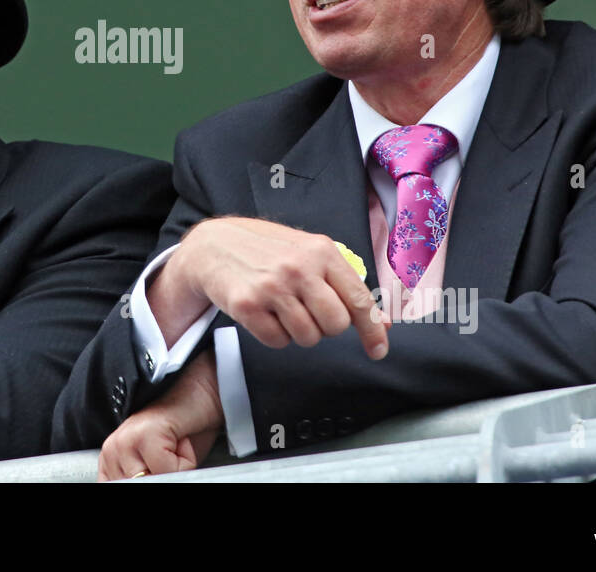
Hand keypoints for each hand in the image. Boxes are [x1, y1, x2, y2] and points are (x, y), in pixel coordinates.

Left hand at [98, 349, 222, 480]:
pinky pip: (167, 470)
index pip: (121, 486)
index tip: (161, 466)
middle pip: (139, 484)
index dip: (147, 479)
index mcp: (109, 462)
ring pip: (153, 480)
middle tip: (171, 453)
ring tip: (175, 445)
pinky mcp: (145, 434)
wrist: (202, 393)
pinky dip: (185, 461)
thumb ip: (145, 479)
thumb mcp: (157, 468)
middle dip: (163, 475)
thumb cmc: (185, 432)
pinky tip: (181, 438)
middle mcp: (111, 450)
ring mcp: (125, 441)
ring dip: (174, 469)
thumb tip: (145, 481)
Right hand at [150, 217, 389, 352]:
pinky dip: (275, 335)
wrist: (214, 246)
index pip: (358, 298)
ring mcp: (272, 287)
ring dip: (299, 332)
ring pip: (307, 337)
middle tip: (310, 313)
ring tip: (284, 310)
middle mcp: (298, 268)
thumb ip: (344, 284)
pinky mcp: (247, 305)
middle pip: (335, 324)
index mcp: (321, 251)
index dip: (372, 329)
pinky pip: (278, 342)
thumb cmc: (267, 251)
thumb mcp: (309, 254)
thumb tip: (382, 320)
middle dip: (326, 328)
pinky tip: (265, 314)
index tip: (378, 350)